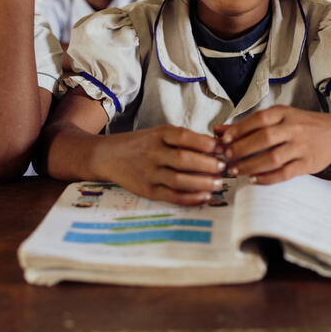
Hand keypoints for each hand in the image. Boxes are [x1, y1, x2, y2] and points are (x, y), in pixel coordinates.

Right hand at [93, 125, 224, 205]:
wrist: (106, 156)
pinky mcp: (147, 190)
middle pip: (184, 160)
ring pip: (179, 180)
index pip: (184, 137)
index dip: (205, 143)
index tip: (221, 148)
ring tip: (218, 183)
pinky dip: (190, 198)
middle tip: (224, 168)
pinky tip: (205, 197)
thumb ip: (183, 139)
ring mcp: (149, 173)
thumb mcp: (158, 133)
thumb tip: (217, 146)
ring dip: (202, 183)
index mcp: (158, 135)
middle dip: (208, 165)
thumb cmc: (140, 144)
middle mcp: (152, 153)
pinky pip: (172, 196)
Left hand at [213, 106, 330, 184]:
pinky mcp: (307, 164)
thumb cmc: (302, 125)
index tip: (223, 142)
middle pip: (263, 139)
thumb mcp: (278, 118)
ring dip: (251, 166)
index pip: (258, 120)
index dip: (238, 131)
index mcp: (284, 113)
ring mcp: (301, 146)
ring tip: (236, 171)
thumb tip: (218, 130)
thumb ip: (248, 125)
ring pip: (273, 157)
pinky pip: (285, 173)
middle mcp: (293, 128)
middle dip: (241, 150)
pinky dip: (268, 178)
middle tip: (226, 159)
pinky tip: (254, 180)